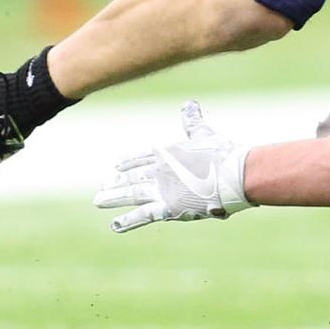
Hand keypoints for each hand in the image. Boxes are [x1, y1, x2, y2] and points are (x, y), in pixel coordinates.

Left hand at [93, 100, 250, 231]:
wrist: (231, 176)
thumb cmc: (221, 153)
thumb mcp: (204, 133)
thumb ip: (192, 121)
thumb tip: (189, 103)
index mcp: (167, 152)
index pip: (142, 156)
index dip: (129, 161)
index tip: (116, 165)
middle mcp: (160, 171)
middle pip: (133, 176)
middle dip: (118, 181)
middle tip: (104, 186)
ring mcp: (162, 190)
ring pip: (131, 193)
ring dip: (114, 197)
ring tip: (98, 201)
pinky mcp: (167, 208)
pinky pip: (143, 216)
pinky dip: (128, 221)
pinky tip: (114, 226)